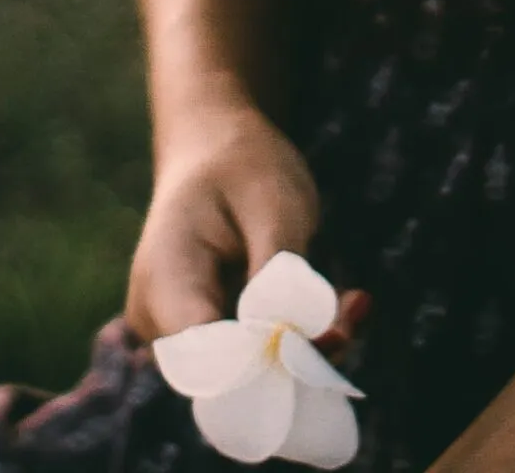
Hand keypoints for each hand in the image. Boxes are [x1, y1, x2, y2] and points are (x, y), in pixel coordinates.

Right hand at [126, 99, 364, 349]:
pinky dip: (294, 333)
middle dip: (298, 354)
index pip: (208, 363)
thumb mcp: (274, 206)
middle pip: (229, 373)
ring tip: (355, 302)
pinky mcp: (200, 334)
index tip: (332, 336)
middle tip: (357, 310)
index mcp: (164, 281)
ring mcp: (174, 331)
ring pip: (245, 368)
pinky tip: (338, 304)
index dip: (269, 365)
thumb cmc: (242, 163)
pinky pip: (249, 352)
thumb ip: (280, 280)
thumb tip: (290, 346)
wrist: (213, 142)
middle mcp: (157, 319)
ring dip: (303, 344)